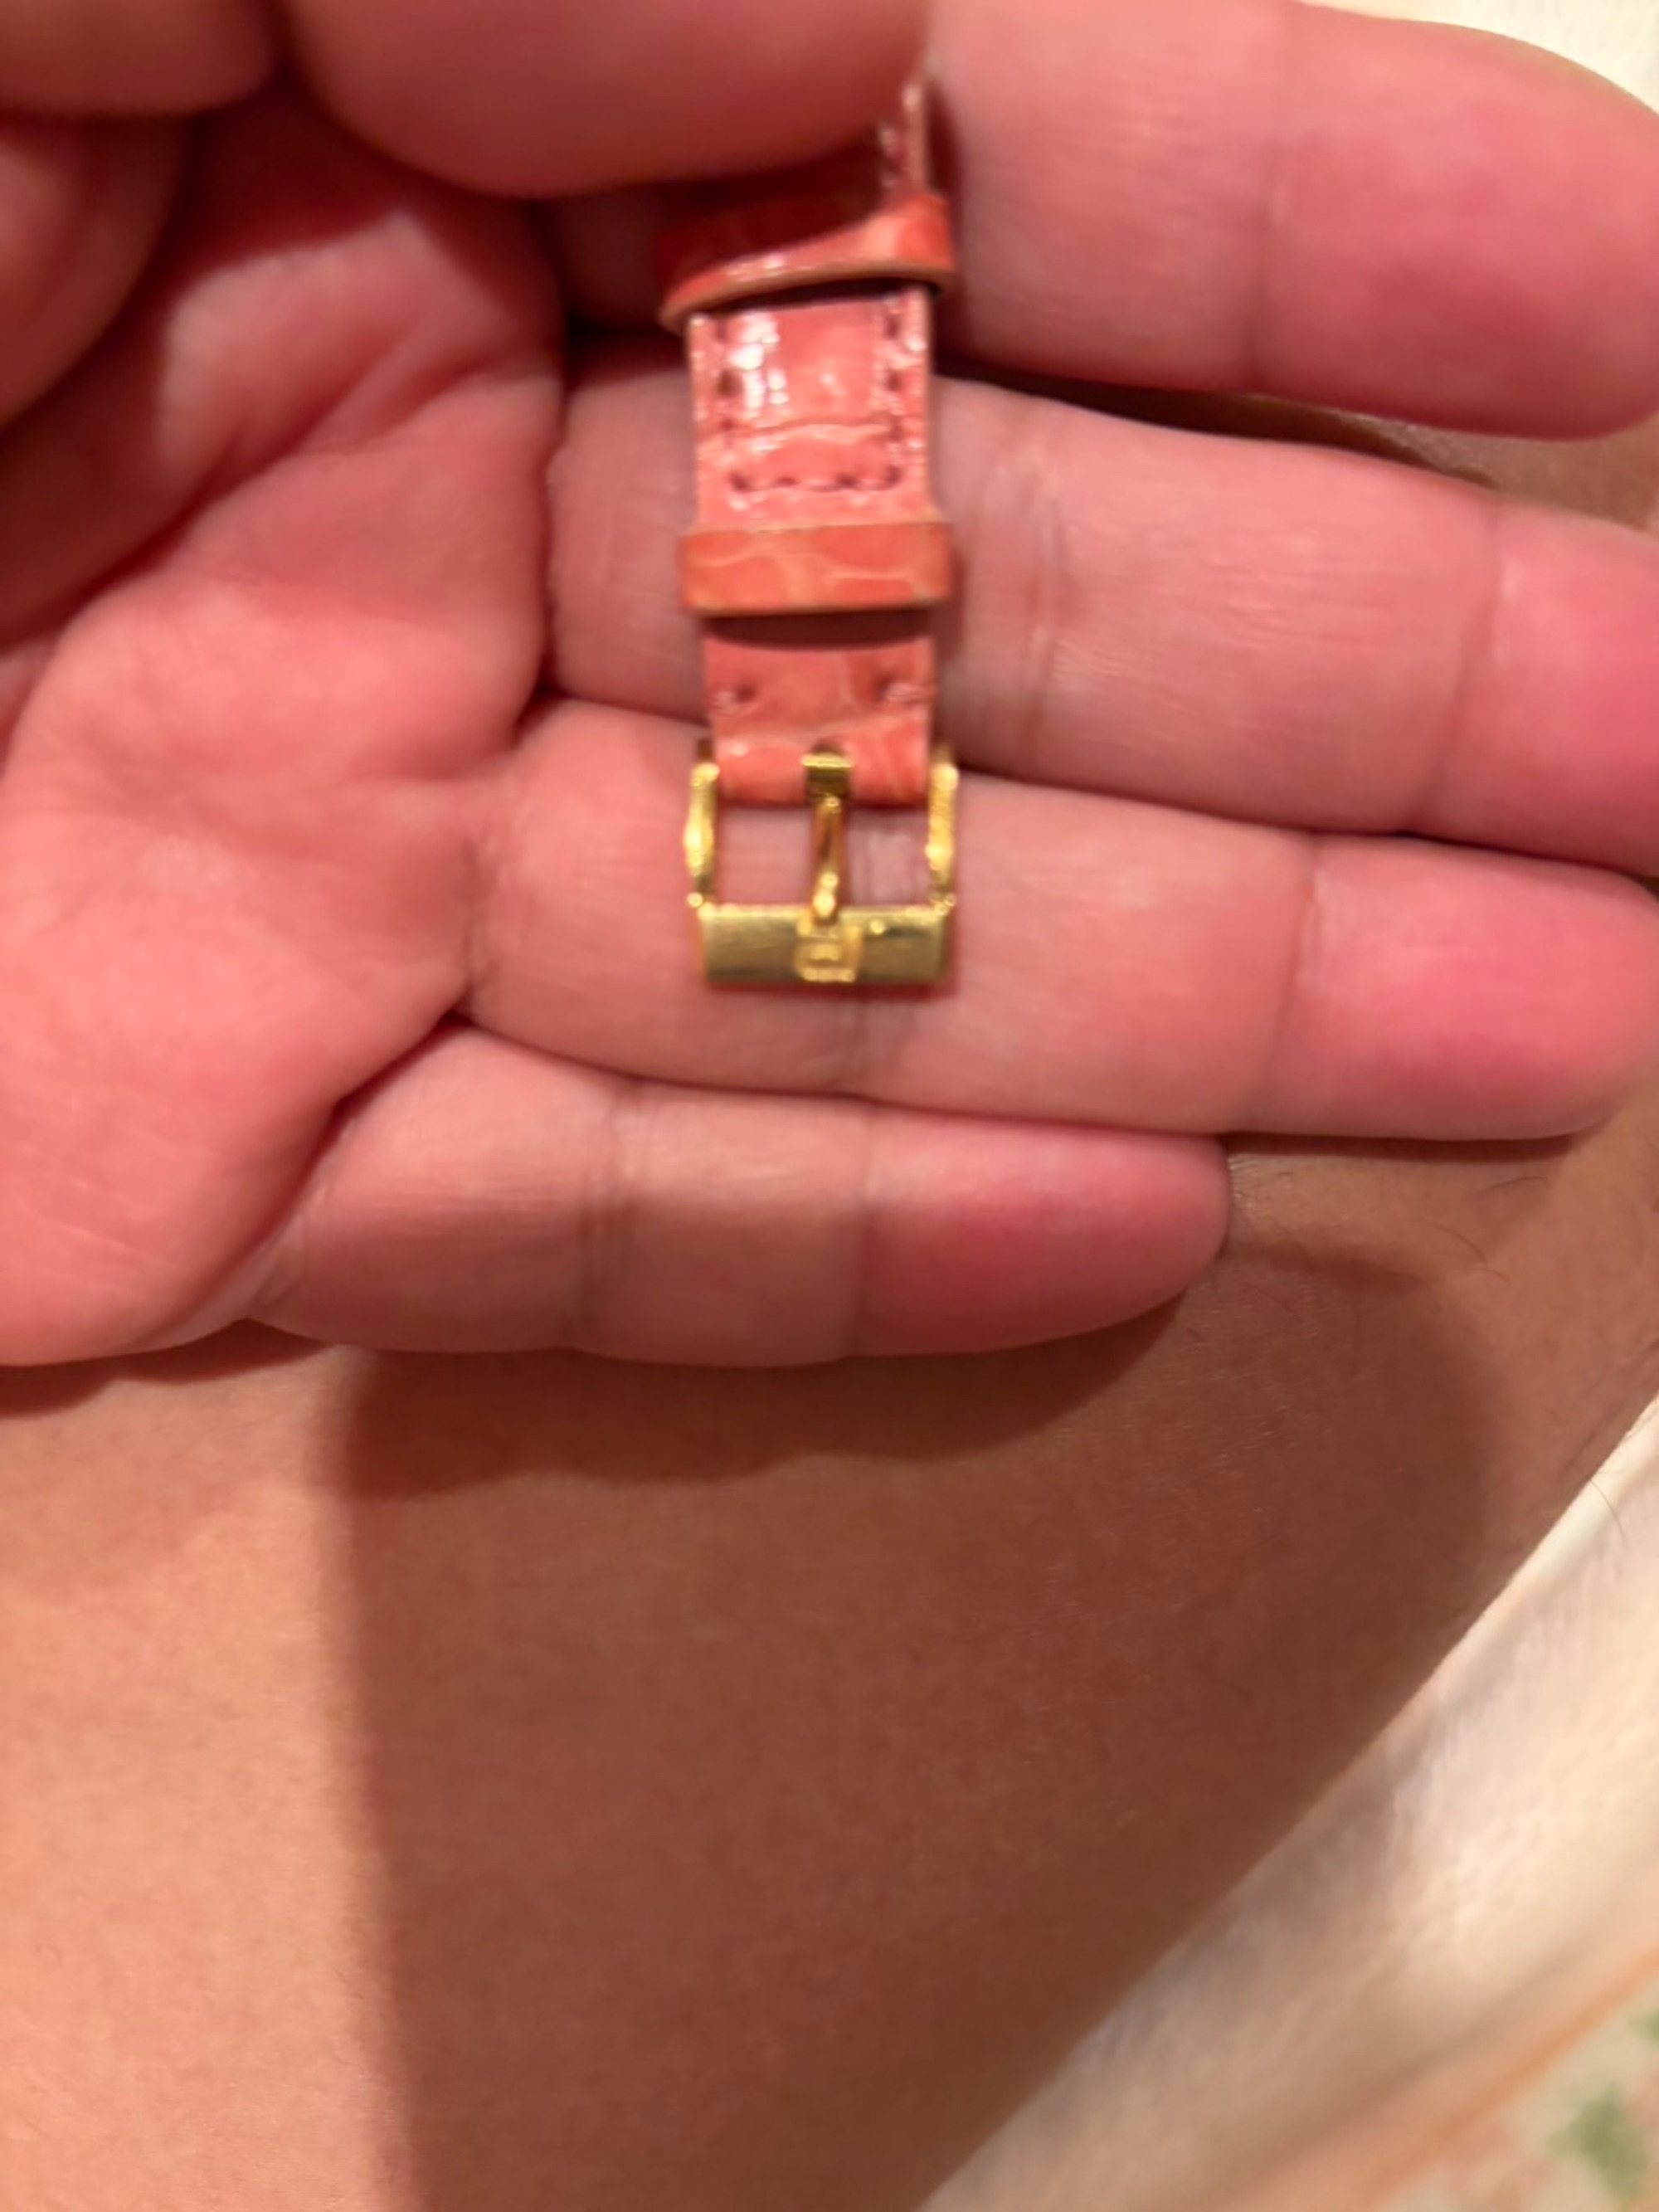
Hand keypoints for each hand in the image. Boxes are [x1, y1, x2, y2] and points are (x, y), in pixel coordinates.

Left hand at [5, 0, 1658, 1365]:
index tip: (1626, 312)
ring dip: (1203, 993)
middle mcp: (399, 538)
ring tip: (1553, 1022)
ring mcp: (311, 871)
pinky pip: (561, 1222)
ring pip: (832, 952)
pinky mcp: (192, 1157)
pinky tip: (1145, 1228)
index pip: (949, 196)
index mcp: (385, 185)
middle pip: (971, 620)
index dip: (1304, 246)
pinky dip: (838, 1238)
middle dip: (1356, 678)